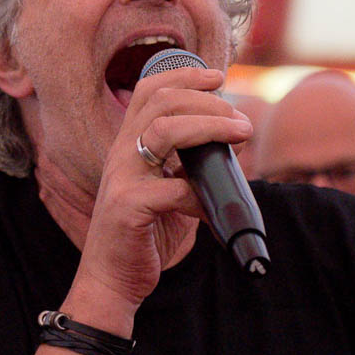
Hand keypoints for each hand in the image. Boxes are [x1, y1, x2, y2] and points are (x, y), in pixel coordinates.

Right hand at [67, 66, 250, 326]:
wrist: (113, 279)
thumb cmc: (145, 234)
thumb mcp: (170, 190)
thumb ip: (191, 166)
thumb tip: (233, 142)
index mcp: (129, 145)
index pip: (150, 91)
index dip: (184, 75)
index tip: (219, 77)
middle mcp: (121, 155)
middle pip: (161, 102)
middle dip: (208, 102)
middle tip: (241, 120)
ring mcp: (122, 179)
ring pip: (164, 131)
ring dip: (209, 127)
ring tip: (241, 135)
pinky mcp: (127, 208)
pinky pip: (173, 189)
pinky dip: (201, 195)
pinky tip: (212, 209)